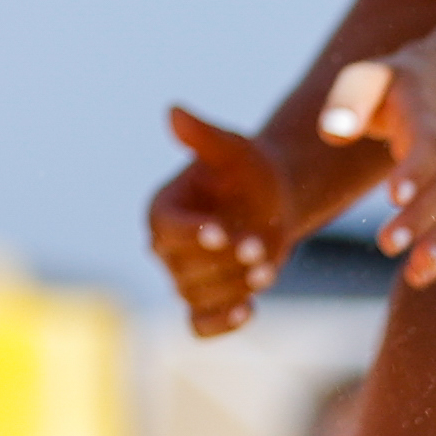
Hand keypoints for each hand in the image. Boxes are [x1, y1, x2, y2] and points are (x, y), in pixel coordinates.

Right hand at [145, 104, 299, 337]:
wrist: (272, 200)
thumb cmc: (248, 169)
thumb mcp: (231, 148)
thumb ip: (202, 134)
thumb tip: (173, 110)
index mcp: (163, 210)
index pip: (167, 230)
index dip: (192, 234)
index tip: (220, 232)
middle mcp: (165, 248)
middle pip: (183, 269)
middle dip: (223, 263)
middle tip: (259, 248)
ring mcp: (183, 278)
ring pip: (197, 296)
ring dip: (233, 288)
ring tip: (267, 269)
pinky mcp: (205, 302)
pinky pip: (201, 326)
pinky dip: (220, 324)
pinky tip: (249, 311)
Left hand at [318, 47, 435, 286]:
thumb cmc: (399, 84)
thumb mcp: (370, 77)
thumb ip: (349, 101)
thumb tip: (332, 132)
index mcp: (429, 121)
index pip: (428, 149)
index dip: (415, 172)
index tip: (394, 195)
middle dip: (418, 219)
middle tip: (388, 244)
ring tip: (412, 274)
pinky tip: (418, 277)